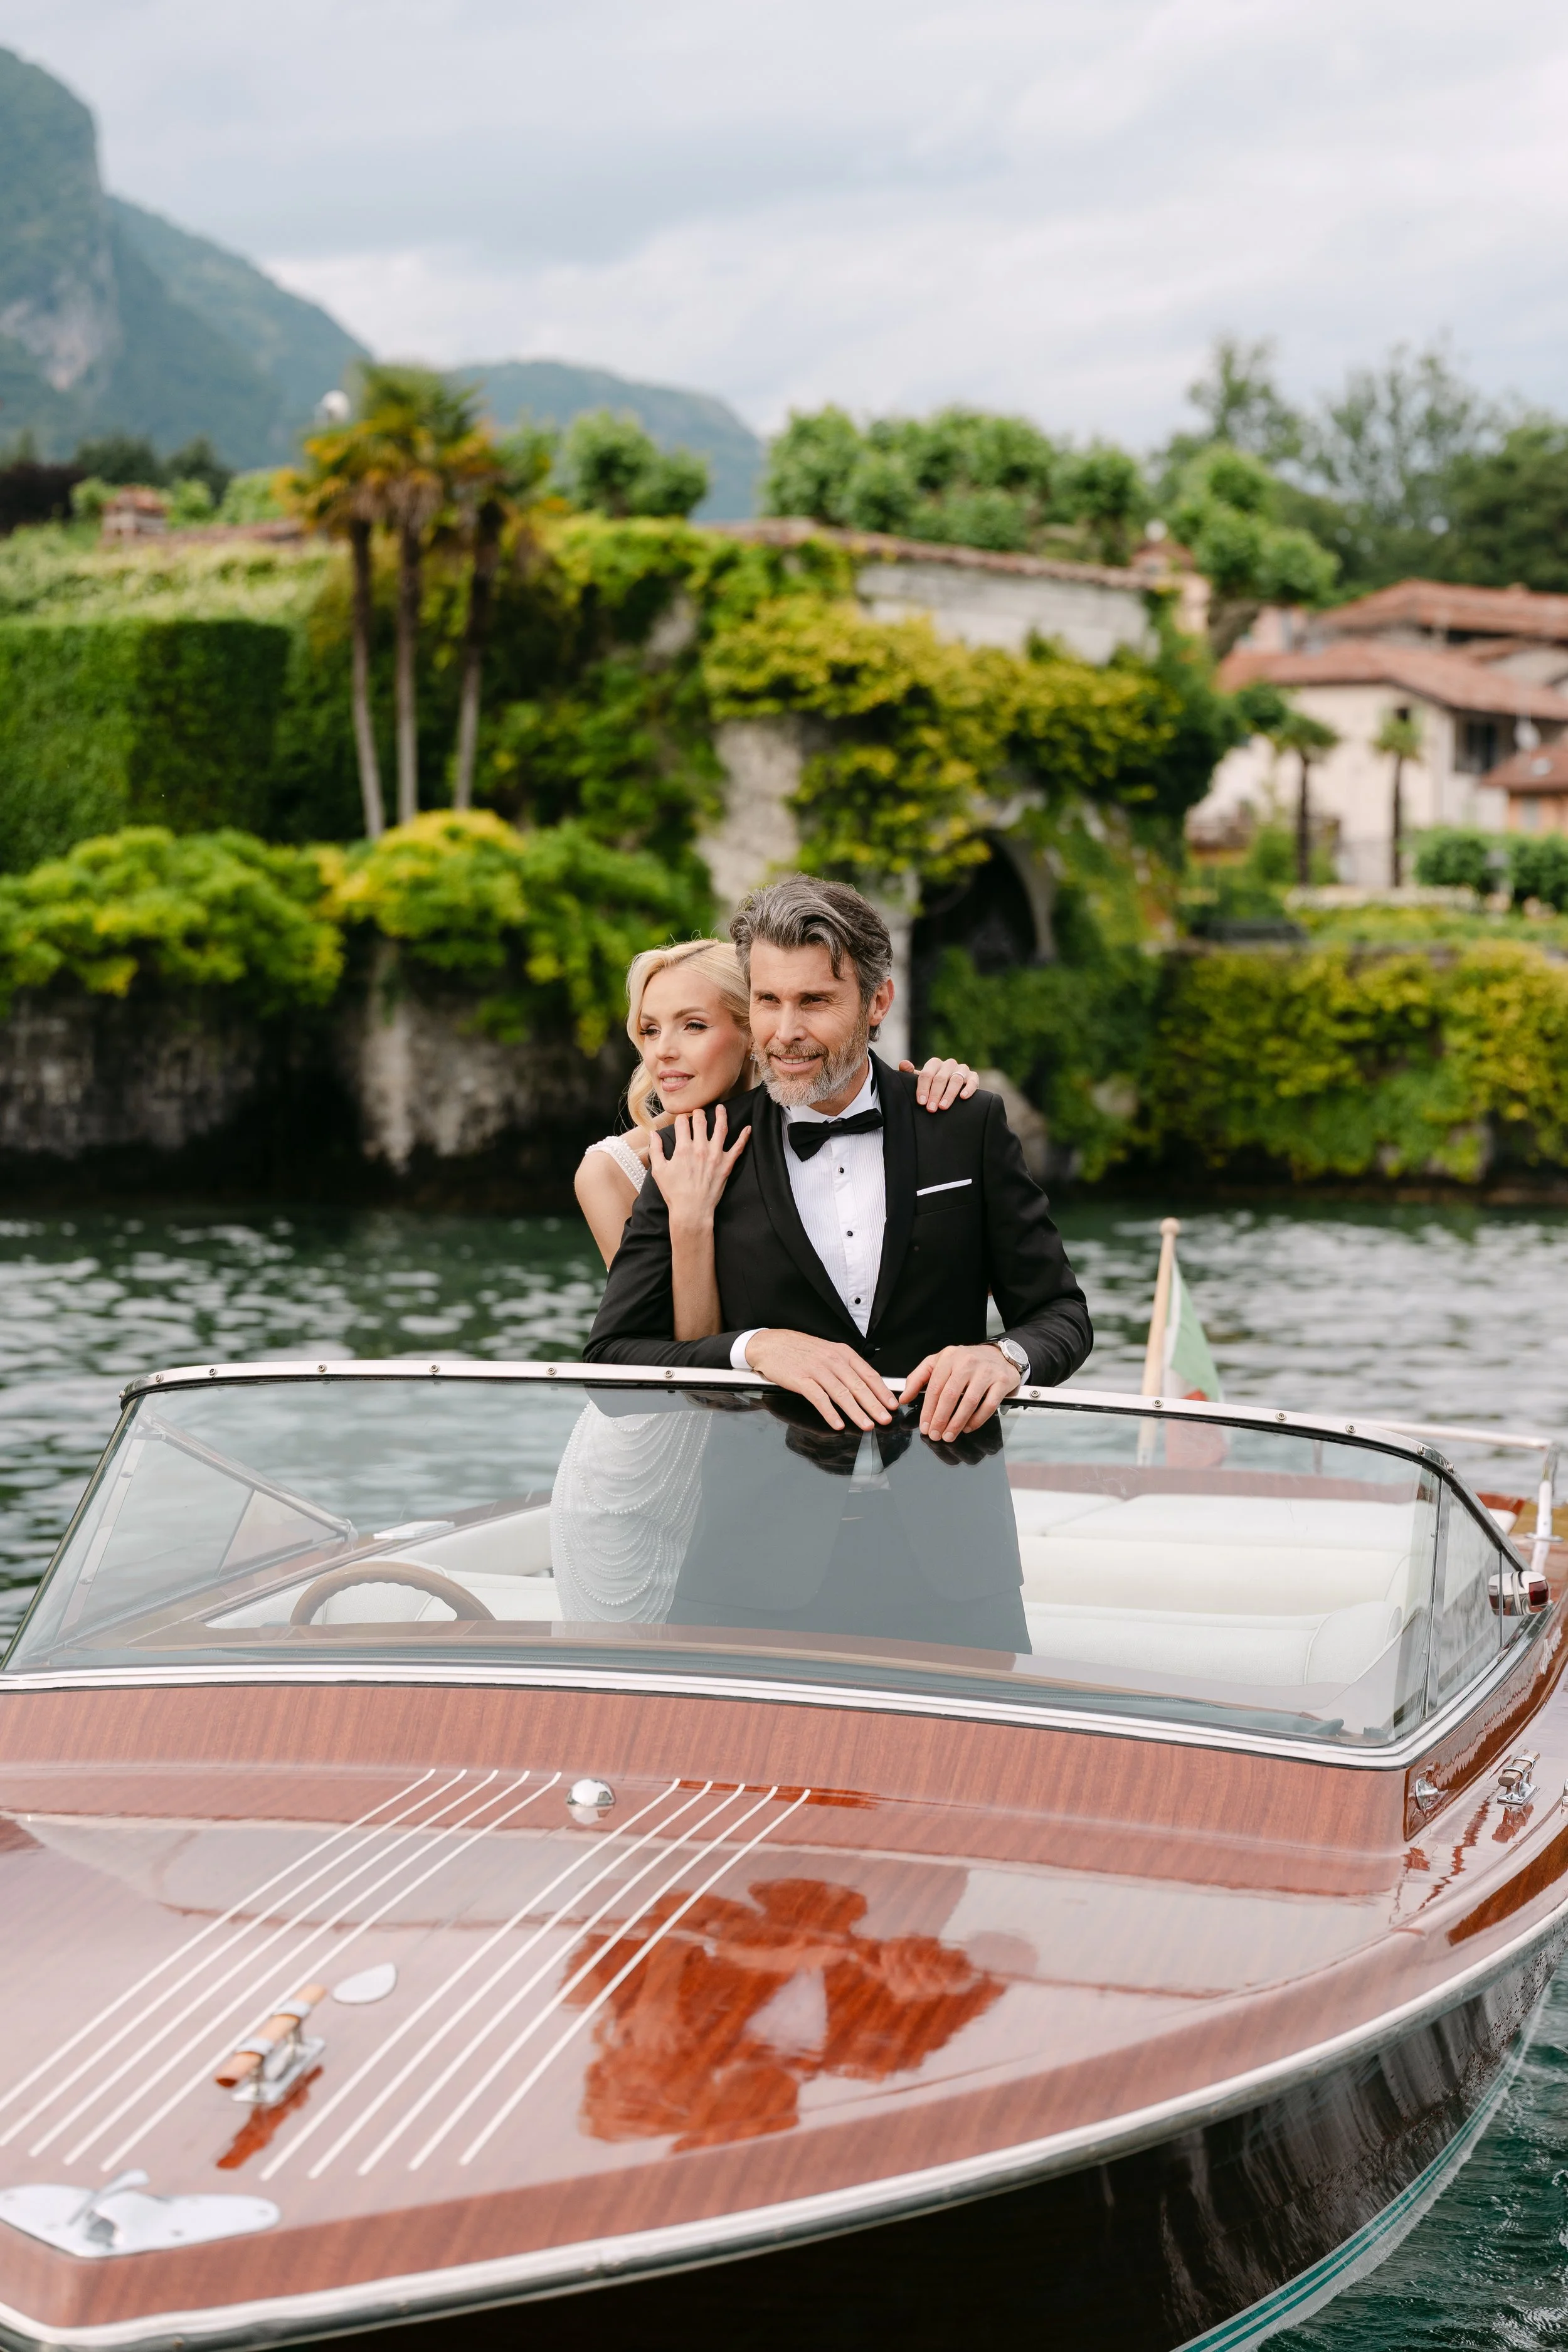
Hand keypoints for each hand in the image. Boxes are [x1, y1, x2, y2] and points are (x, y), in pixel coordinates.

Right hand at [645, 1105, 748, 1229]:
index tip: (682, 1119)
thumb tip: (653, 1134)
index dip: (681, 1119)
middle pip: (701, 1121)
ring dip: (721, 1115)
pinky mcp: (727, 1165)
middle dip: (699, 1113)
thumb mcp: (658, 1171)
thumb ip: (655, 1150)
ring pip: (721, 1128)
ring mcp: (716, 1155)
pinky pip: (738, 1148)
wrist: (692, 1210)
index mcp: (683, 1148)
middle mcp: (700, 1148)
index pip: (682, 1123)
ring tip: (721, 1108)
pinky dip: (744, 1137)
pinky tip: (747, 1128)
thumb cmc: (674, 1193)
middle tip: (699, 1111)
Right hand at [742, 1329, 894, 1432]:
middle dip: (874, 1405)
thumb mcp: (828, 1351)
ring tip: (867, 1425)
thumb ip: (845, 1366)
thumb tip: (865, 1385)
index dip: (882, 1391)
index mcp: (842, 1353)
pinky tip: (837, 1423)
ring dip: (856, 1412)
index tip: (892, 1405)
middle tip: (885, 1419)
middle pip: (858, 1385)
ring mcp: (817, 1369)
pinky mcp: (801, 1379)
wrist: (771, 1343)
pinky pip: (819, 1398)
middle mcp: (833, 1360)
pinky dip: (830, 1412)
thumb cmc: (800, 1349)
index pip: (868, 1374)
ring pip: (842, 1393)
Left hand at [900, 1056, 980, 1110]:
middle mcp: (948, 1064)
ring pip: (955, 1080)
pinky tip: (963, 1097)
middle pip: (940, 1078)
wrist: (950, 1089)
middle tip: (931, 1109)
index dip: (923, 1088)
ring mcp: (961, 1069)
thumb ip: (910, 1073)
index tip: (921, 1102)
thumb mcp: (921, 1081)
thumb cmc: (932, 1086)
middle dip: (935, 1095)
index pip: (927, 1074)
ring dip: (949, 1094)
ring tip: (943, 1107)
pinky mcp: (973, 1076)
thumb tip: (904, 1064)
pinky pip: (973, 1081)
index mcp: (934, 1063)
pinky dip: (968, 1089)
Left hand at [902, 1343, 1021, 1439]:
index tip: (924, 1426)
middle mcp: (967, 1363)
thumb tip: (904, 1398)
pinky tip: (967, 1428)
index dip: (928, 1410)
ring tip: (949, 1435)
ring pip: (969, 1402)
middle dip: (940, 1419)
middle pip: (950, 1396)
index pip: (934, 1387)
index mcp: (949, 1357)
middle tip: (935, 1434)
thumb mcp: (939, 1362)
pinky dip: (977, 1420)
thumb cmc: (967, 1360)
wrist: (999, 1354)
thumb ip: (918, 1378)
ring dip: (957, 1423)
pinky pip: (988, 1405)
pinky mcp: (1001, 1382)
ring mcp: (986, 1372)